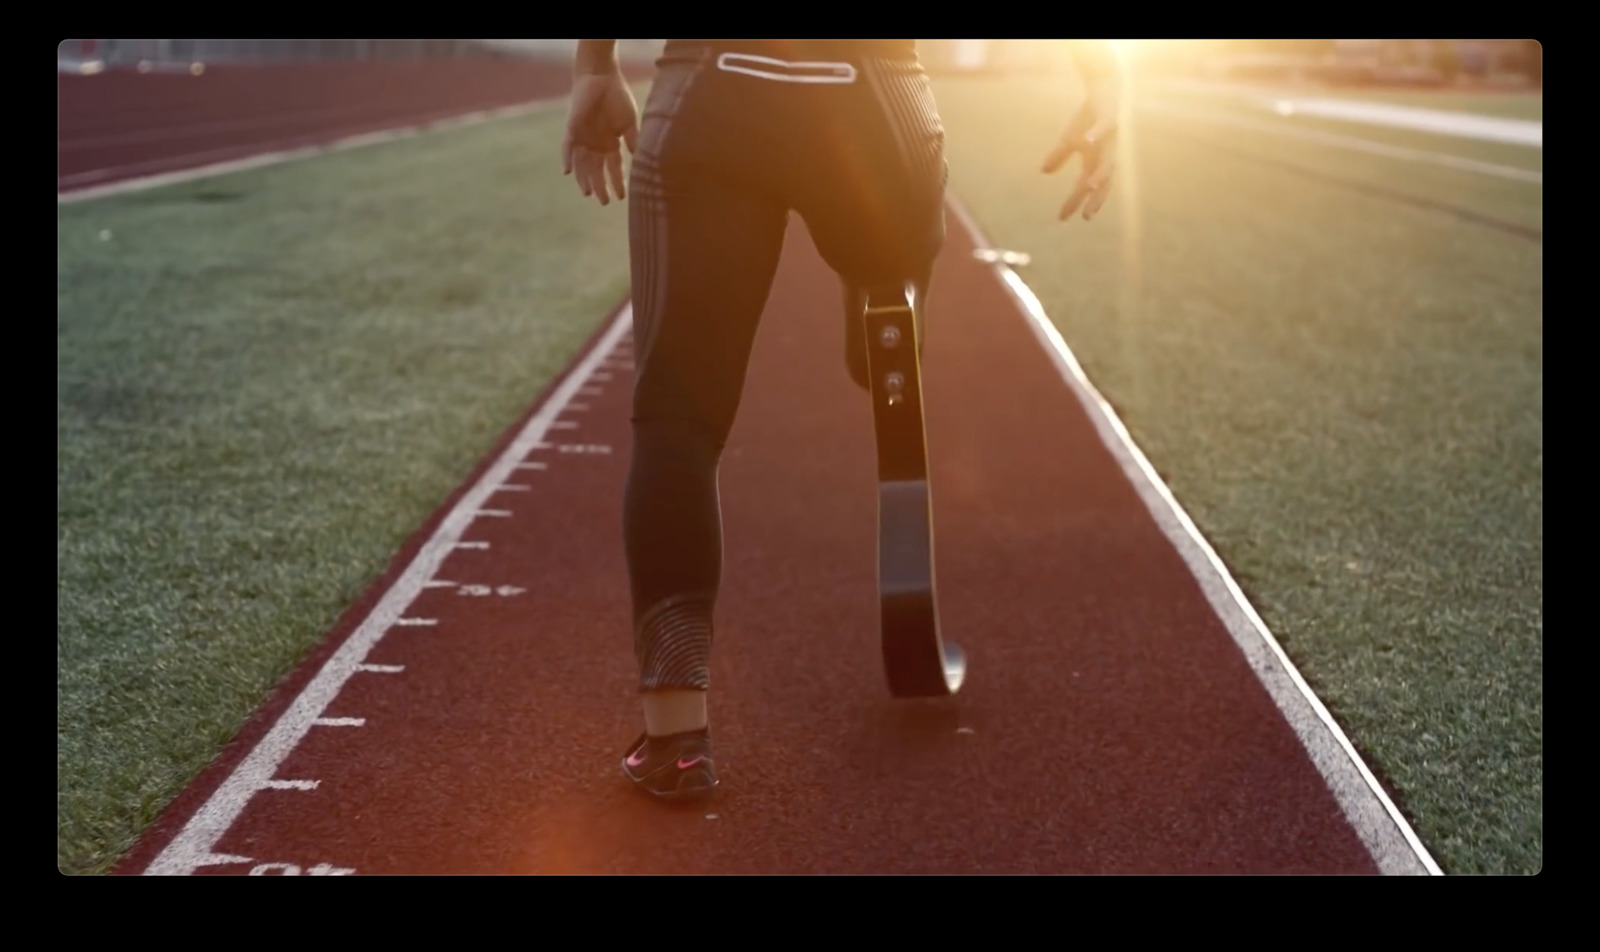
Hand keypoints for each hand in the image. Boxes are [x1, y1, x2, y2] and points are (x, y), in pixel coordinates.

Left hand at [561, 69, 639, 205]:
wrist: (601, 77)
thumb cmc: (617, 97)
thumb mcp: (629, 121)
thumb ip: (632, 139)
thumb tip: (638, 157)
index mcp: (610, 144)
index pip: (614, 168)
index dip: (617, 182)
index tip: (622, 197)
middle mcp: (596, 145)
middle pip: (597, 170)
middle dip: (600, 186)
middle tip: (604, 202)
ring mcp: (583, 138)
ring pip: (582, 164)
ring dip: (584, 179)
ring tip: (588, 193)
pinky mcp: (572, 129)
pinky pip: (567, 147)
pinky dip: (567, 159)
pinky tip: (568, 172)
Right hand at [1040, 79, 1118, 220]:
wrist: (1102, 89)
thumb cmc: (1087, 116)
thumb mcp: (1068, 138)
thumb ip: (1058, 156)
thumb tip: (1044, 171)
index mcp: (1094, 160)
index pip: (1084, 186)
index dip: (1074, 202)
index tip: (1062, 217)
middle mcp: (1105, 153)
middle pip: (1104, 181)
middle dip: (1096, 198)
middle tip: (1087, 216)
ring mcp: (1108, 137)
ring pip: (1108, 159)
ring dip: (1100, 173)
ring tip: (1089, 186)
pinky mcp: (1108, 117)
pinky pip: (1104, 127)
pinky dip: (1096, 134)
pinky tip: (1087, 139)